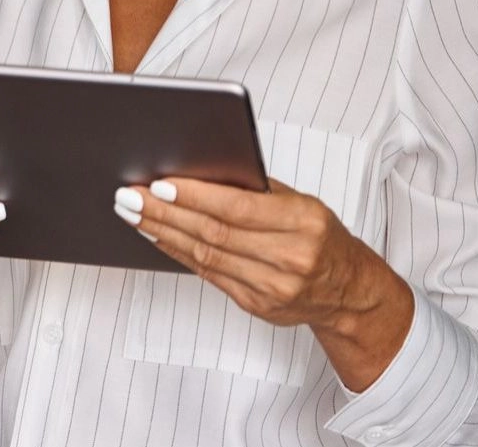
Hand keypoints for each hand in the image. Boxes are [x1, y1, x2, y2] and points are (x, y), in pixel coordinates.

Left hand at [111, 176, 409, 365]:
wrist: (348, 289)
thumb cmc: (320, 234)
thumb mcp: (301, 202)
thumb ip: (257, 189)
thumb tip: (198, 171)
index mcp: (304, 223)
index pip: (239, 208)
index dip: (195, 197)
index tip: (159, 184)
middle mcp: (290, 258)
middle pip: (215, 233)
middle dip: (165, 213)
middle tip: (129, 197)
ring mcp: (273, 287)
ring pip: (206, 256)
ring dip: (164, 233)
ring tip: (133, 213)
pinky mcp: (257, 305)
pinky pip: (209, 275)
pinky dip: (179, 253)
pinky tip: (158, 236)